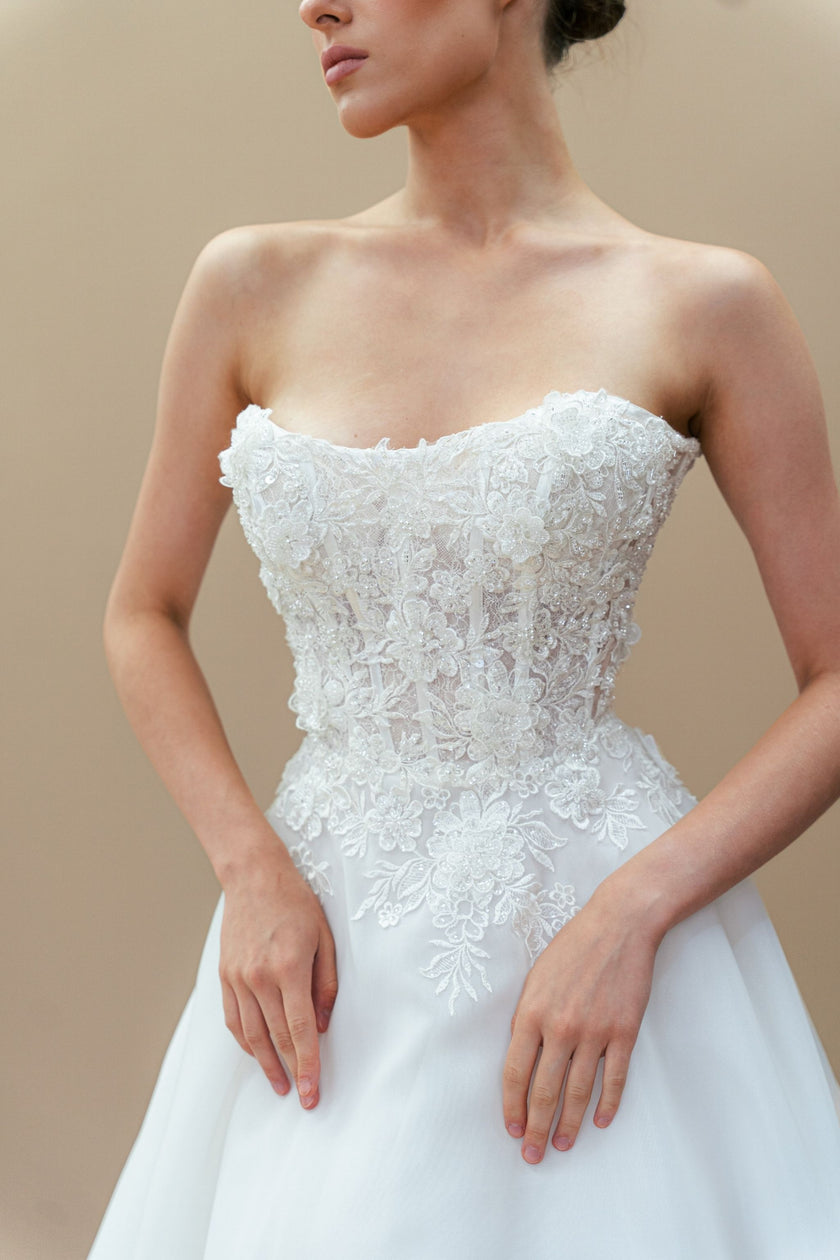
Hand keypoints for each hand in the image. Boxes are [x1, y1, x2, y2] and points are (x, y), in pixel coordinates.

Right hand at [219, 850, 338, 1108]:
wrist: (254, 876)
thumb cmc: (296, 903)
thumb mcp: (325, 938)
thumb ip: (326, 984)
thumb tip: (323, 1025)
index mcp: (289, 968)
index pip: (300, 1029)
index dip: (308, 1064)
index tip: (313, 1093)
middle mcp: (259, 978)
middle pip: (275, 1037)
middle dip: (291, 1072)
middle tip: (302, 1098)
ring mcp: (238, 978)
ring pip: (251, 1035)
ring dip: (266, 1064)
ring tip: (281, 1084)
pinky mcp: (225, 976)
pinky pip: (233, 1019)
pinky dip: (245, 1042)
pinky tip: (258, 1054)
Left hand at [503, 886, 659, 1162]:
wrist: (619, 925)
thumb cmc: (573, 947)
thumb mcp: (536, 977)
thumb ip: (528, 1017)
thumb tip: (522, 1057)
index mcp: (532, 1012)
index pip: (515, 1073)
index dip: (512, 1106)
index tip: (511, 1129)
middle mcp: (560, 1027)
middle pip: (544, 1091)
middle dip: (536, 1128)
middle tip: (532, 1156)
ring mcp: (594, 1031)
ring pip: (578, 1092)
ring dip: (570, 1124)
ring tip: (563, 1146)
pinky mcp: (624, 1032)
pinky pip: (614, 1078)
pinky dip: (607, 1103)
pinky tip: (600, 1122)